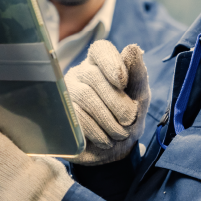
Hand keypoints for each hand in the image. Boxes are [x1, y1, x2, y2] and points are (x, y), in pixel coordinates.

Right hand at [65, 40, 149, 164]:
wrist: (116, 152)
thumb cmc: (129, 117)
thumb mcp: (140, 96)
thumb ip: (138, 73)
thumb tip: (133, 48)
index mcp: (101, 64)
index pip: (100, 50)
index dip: (111, 63)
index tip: (123, 83)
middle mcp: (80, 73)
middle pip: (93, 77)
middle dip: (116, 101)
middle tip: (129, 120)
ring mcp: (66, 93)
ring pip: (83, 96)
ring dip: (108, 119)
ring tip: (120, 133)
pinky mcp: (60, 114)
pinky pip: (74, 116)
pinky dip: (96, 131)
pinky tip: (106, 140)